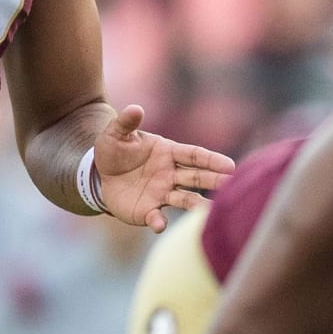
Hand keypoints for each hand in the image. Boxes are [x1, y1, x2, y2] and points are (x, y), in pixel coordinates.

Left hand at [93, 103, 234, 231]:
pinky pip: (157, 217)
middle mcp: (171, 174)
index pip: (194, 155)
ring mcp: (162, 193)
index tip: (230, 166)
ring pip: (186, 199)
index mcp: (168, 152)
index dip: (211, 160)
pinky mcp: (149, 210)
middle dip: (214, 181)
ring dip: (198, 205)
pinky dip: (159, 221)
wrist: (100, 174)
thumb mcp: (116, 133)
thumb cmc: (114, 150)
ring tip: (211, 212)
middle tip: (231, 185)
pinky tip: (159, 225)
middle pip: (197, 177)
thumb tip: (135, 108)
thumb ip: (126, 122)